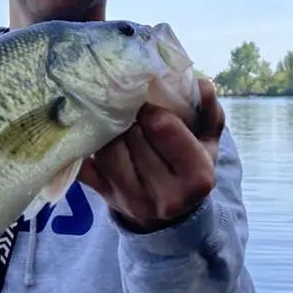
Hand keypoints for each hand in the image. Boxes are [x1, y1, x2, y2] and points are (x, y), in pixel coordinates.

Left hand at [79, 79, 224, 232]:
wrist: (170, 208)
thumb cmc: (190, 162)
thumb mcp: (208, 139)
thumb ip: (209, 110)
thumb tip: (201, 84)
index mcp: (197, 177)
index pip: (162, 127)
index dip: (154, 109)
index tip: (153, 107)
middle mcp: (166, 196)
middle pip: (133, 136)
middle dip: (132, 119)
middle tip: (134, 114)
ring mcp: (132, 201)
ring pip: (107, 149)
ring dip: (110, 132)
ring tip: (120, 125)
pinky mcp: (106, 199)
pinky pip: (83, 168)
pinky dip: (85, 148)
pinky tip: (94, 136)